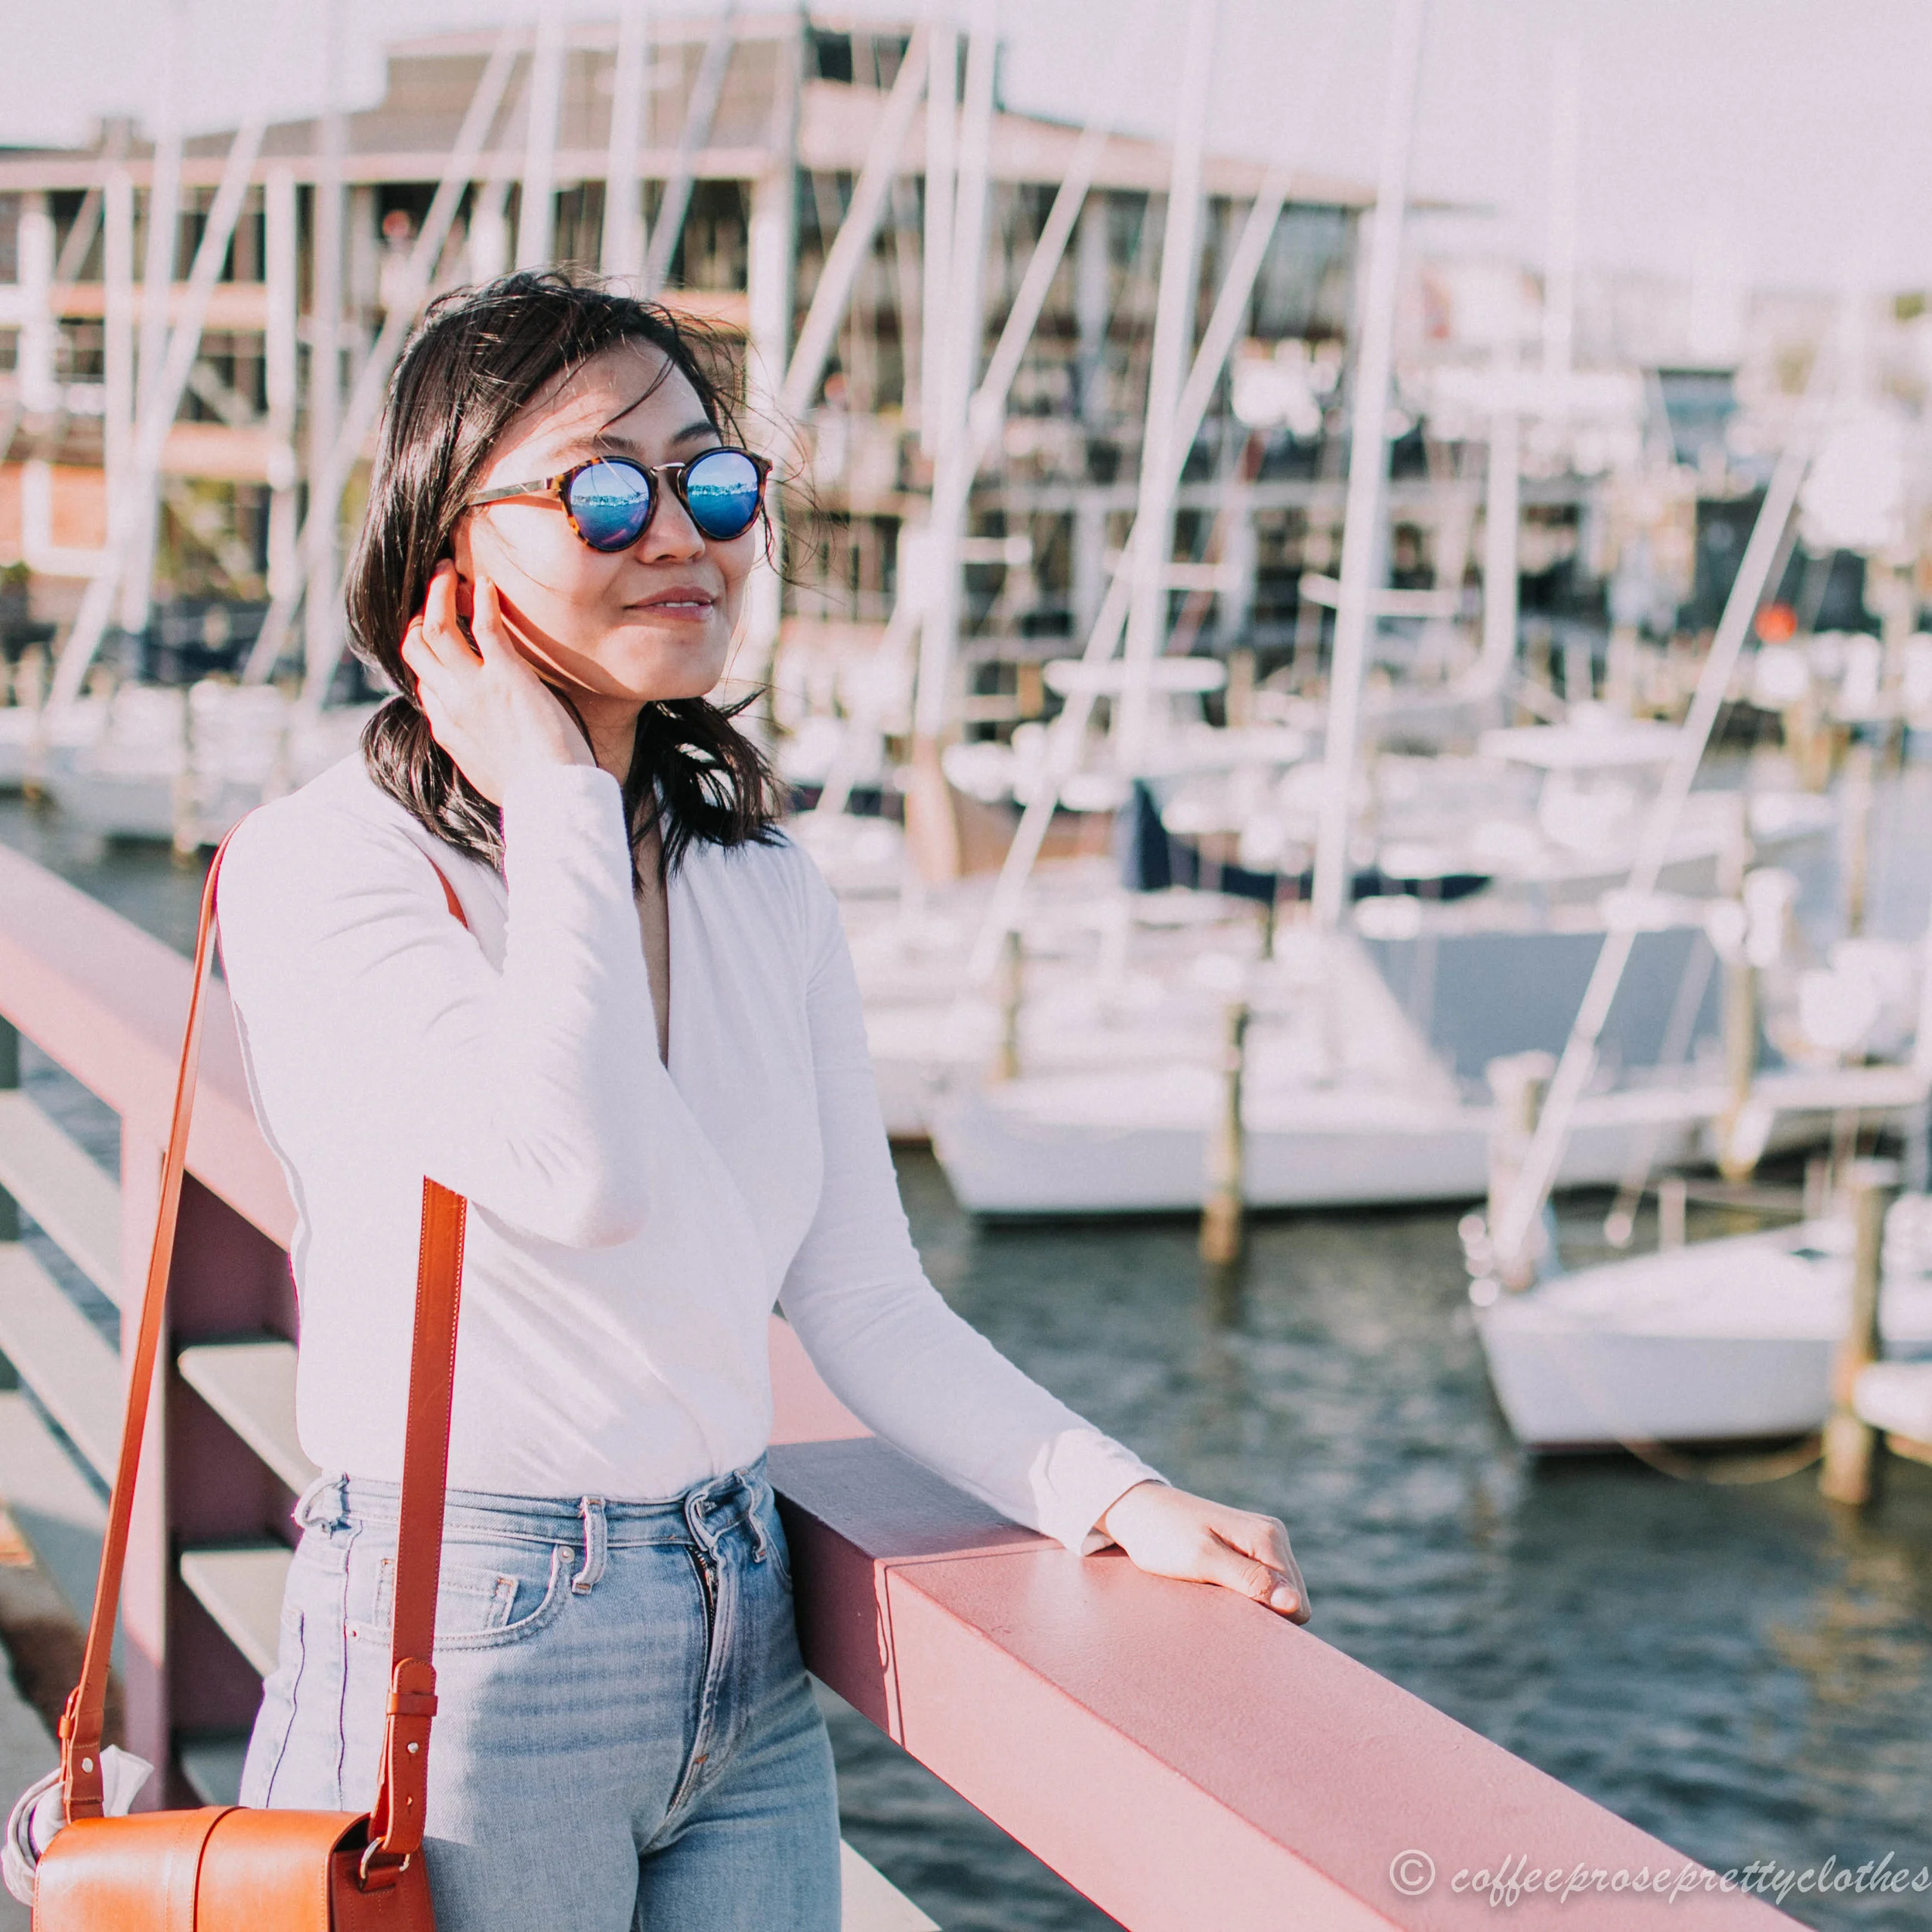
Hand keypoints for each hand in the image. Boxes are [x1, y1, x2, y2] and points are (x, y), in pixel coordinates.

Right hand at [399, 561, 594, 801]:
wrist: (551, 802)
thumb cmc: (531, 790)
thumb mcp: (486, 768)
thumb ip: (473, 742)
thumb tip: (478, 733)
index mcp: (444, 726)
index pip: (421, 675)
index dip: (425, 648)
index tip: (439, 627)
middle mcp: (449, 703)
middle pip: (414, 646)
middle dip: (420, 611)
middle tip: (436, 586)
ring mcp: (473, 689)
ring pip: (435, 628)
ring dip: (438, 592)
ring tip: (448, 569)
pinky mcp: (505, 678)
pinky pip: (484, 627)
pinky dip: (482, 600)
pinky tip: (488, 584)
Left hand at [1097, 1481, 1309, 1623]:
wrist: (1139, 1511)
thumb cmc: (1163, 1537)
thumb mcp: (1202, 1560)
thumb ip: (1248, 1580)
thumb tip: (1293, 1604)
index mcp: (1268, 1538)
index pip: (1296, 1605)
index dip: (1269, 1622)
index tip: (1231, 1618)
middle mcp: (1273, 1536)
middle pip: (1291, 1600)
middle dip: (1262, 1614)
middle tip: (1218, 1608)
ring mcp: (1262, 1540)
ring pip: (1277, 1595)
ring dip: (1251, 1605)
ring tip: (1214, 1596)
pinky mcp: (1247, 1548)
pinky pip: (1262, 1584)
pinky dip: (1242, 1594)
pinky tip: (1217, 1590)